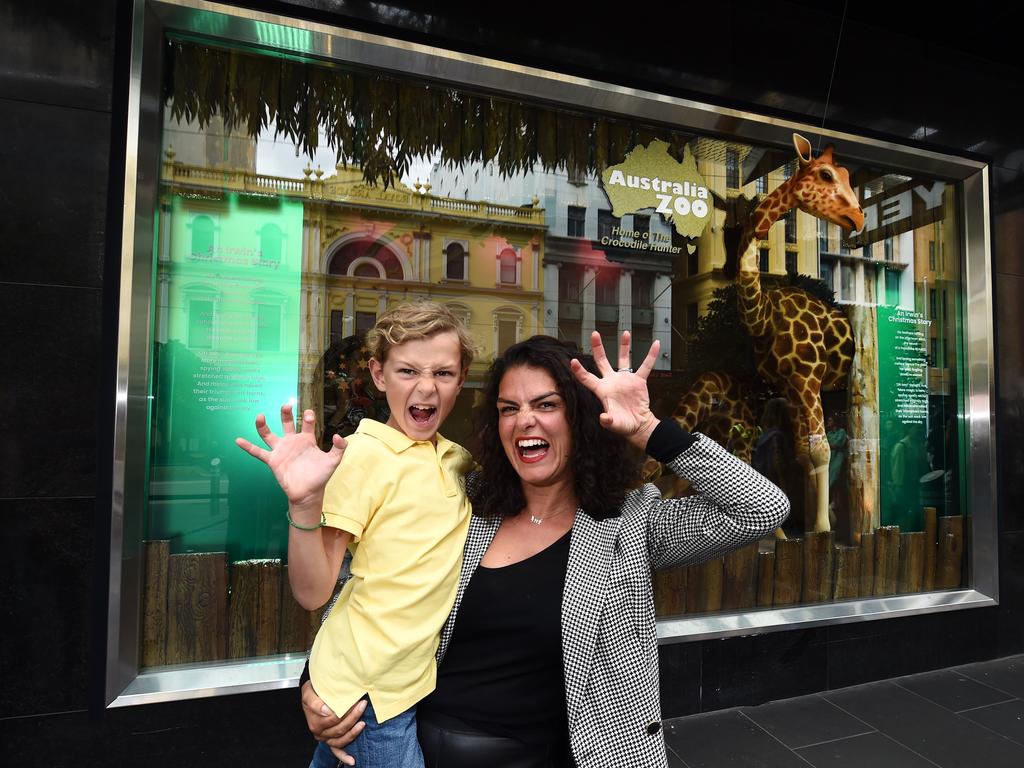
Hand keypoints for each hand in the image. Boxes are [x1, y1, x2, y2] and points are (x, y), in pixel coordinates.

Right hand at [235, 405, 346, 511]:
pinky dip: (248, 447)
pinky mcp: (273, 461)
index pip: (307, 424)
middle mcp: (292, 442)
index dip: (308, 417)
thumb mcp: (333, 461)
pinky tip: (238, 440)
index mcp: (307, 440)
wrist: (308, 493)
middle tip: (286, 405)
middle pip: (287, 424)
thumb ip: (339, 448)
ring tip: (260, 416)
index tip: (309, 414)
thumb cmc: (320, 476)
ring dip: (263, 426)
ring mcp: (281, 450)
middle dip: (286, 414)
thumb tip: (338, 436)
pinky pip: (258, 452)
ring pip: (269, 435)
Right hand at [301, 680, 365, 765]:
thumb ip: (315, 703)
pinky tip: (352, 761)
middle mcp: (320, 733)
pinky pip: (336, 751)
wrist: (311, 693)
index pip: (334, 720)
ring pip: (341, 740)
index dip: (346, 711)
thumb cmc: (312, 692)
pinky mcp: (330, 741)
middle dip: (353, 717)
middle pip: (340, 729)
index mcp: (315, 723)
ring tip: (363, 722)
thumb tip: (327, 711)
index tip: (356, 700)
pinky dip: (343, 757)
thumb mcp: (309, 693)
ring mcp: (326, 738)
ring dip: (353, 732)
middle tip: (362, 705)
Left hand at [570, 331, 660, 448]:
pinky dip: (651, 356)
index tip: (573, 361)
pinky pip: (646, 366)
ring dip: (624, 346)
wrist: (638, 425)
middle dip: (597, 347)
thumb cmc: (623, 425)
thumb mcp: (614, 424)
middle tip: (594, 334)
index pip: (587, 378)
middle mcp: (611, 381)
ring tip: (625, 332)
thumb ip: (608, 421)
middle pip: (601, 361)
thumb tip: (604, 418)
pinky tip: (655, 344)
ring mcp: (625, 379)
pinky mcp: (638, 381)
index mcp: (602, 390)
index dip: (580, 371)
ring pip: (623, 359)